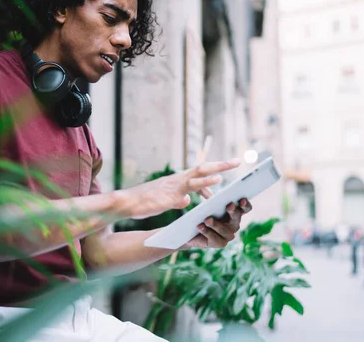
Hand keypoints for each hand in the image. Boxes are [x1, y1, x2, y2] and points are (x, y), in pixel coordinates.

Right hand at [122, 159, 240, 218]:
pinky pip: (184, 191)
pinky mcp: (166, 197)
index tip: (230, 168)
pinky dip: (198, 188)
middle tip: (237, 161)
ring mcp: (172, 187)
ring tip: (226, 173)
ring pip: (194, 177)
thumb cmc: (144, 202)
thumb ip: (177, 198)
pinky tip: (207, 189)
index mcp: (177, 180)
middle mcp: (176, 180)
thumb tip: (187, 200)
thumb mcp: (165, 200)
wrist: (126, 203)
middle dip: (220, 165)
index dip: (215, 170)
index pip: (199, 172)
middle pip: (201, 168)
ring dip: (210, 174)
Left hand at [183, 195, 251, 248]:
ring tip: (207, 219)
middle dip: (233, 211)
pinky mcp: (219, 243)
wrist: (191, 231)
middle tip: (229, 205)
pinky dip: (207, 232)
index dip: (245, 204)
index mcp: (234, 213)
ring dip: (216, 224)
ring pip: (224, 230)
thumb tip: (212, 196)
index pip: (245, 208)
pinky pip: (214, 238)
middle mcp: (234, 225)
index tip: (242, 199)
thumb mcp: (206, 204)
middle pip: (237, 218)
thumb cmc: (201, 214)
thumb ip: (210, 197)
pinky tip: (200, 226)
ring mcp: (228, 235)